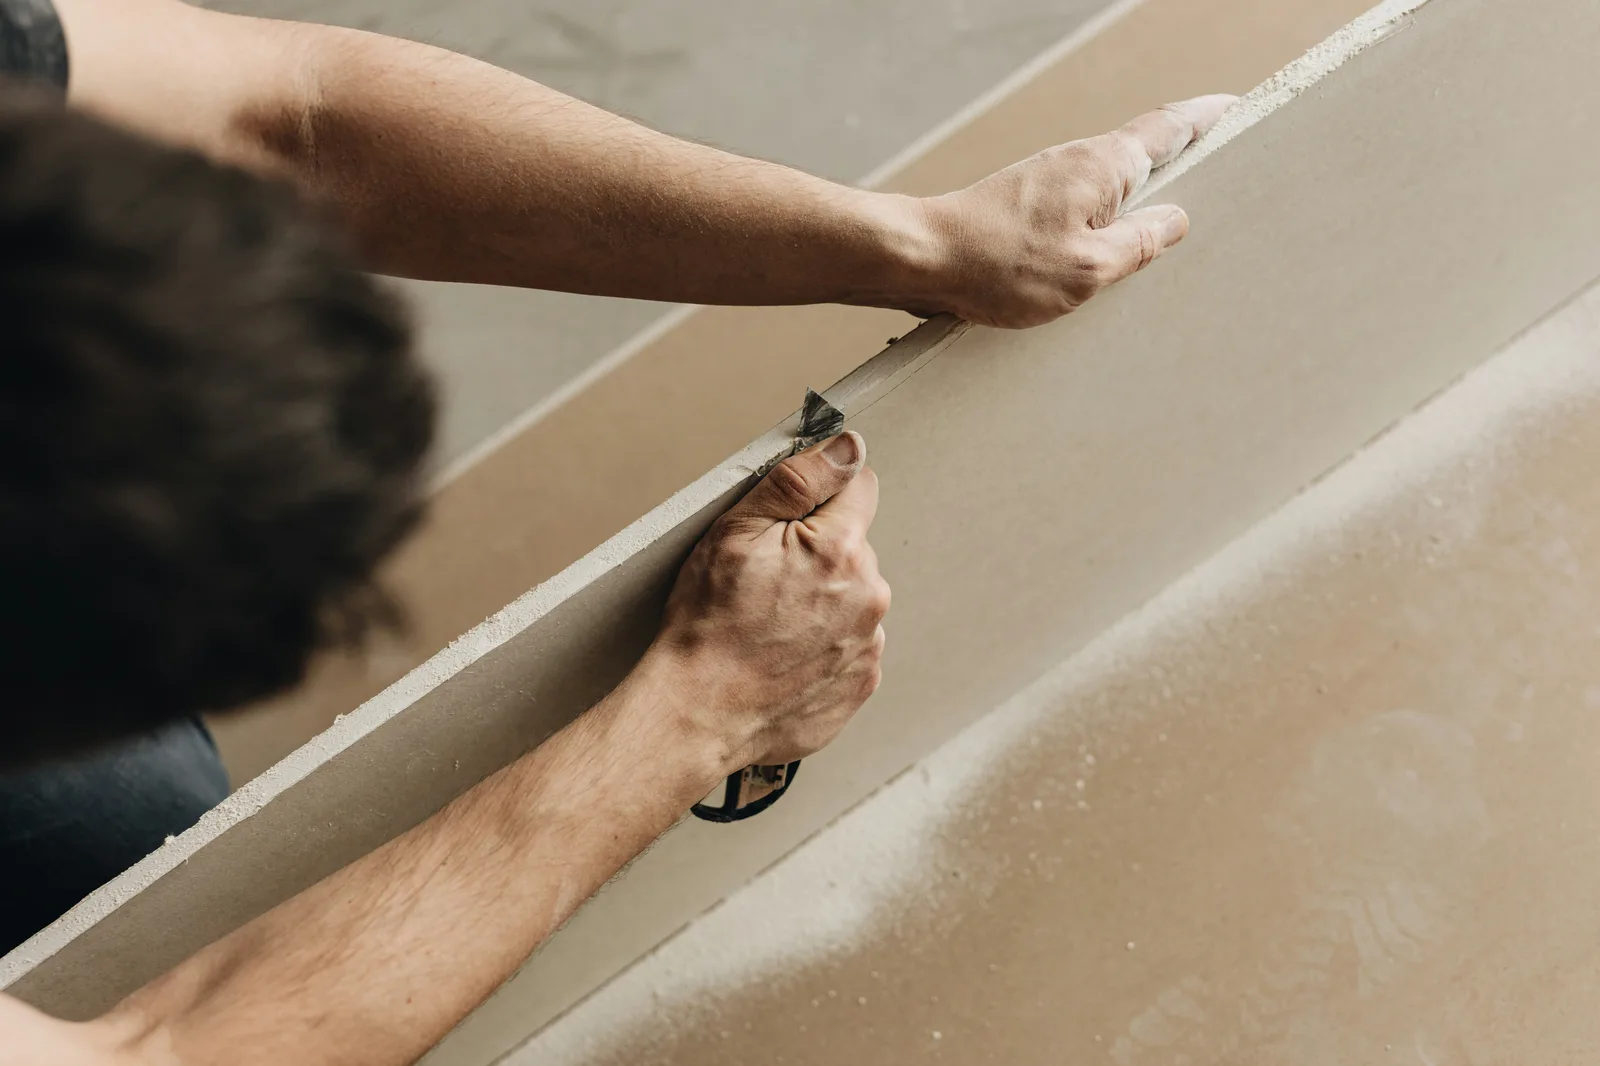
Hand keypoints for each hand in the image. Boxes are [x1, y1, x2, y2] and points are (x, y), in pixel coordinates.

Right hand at [649, 431, 889, 769]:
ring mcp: (868, 645)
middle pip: (853, 547)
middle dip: (817, 554)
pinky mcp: (861, 683)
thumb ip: (799, 480)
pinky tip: (782, 655)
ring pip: (851, 598)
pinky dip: (821, 645)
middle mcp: (869, 596)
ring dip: (821, 602)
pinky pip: (849, 645)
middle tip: (763, 582)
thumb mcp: (735, 531)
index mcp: (841, 550)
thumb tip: (848, 447)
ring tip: (769, 625)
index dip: (821, 496)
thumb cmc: (707, 625)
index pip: (859, 488)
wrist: (698, 713)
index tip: (790, 521)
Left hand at [900, 94, 1236, 327]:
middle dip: (1185, 160)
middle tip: (1222, 173)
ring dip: (1143, 195)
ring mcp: (1048, 183)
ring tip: (1172, 224)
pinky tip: (1109, 251)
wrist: (921, 259)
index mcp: (1103, 166)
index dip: (1209, 119)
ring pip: (1112, 184)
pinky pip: (1082, 208)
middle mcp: (1076, 162)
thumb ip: (1138, 244)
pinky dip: (1106, 220)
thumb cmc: (997, 265)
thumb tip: (1175, 221)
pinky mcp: (1024, 207)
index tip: (1239, 111)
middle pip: (1144, 153)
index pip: (1170, 128)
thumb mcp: (1087, 269)